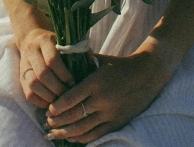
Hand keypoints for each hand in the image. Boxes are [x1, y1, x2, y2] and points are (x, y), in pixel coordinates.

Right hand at [18, 28, 74, 107]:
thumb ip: (77, 51)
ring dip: (49, 96)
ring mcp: (24, 64)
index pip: (52, 60)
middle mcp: (31, 51)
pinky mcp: (20, 77)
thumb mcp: (64, 42)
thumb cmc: (54, 43)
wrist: (31, 38)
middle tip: (69, 95)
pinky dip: (41, 101)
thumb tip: (92, 65)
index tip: (74, 83)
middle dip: (58, 88)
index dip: (64, 74)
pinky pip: (28, 94)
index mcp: (44, 40)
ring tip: (60, 101)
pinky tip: (51, 102)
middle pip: (42, 74)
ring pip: (33, 84)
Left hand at [45, 50, 171, 142]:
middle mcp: (102, 100)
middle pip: (74, 116)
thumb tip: (61, 55)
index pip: (70, 99)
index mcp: (95, 82)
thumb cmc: (119, 65)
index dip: (56, 107)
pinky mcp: (117, 123)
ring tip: (54, 133)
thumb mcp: (99, 60)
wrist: (146, 75)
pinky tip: (71, 138)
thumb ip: (81, 61)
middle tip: (47, 122)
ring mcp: (110, 113)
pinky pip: (96, 135)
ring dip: (66, 133)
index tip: (48, 109)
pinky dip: (82, 138)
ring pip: (83, 129)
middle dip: (57, 121)